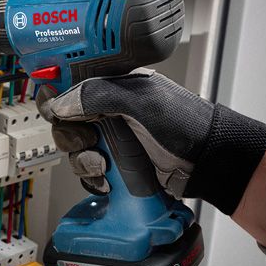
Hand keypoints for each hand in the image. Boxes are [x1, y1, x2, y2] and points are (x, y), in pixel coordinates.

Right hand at [37, 68, 265, 214]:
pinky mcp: (116, 163)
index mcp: (112, 87)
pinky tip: (106, 180)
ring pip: (74, 149)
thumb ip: (98, 96)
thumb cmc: (186, 125)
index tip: (56, 111)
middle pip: (65, 121)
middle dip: (71, 135)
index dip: (56, 98)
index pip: (69, 85)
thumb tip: (61, 102)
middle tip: (89, 140)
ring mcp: (112, 138)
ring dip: (82, 160)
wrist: (209, 162)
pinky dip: (92, 178)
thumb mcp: (141, 102)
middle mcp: (108, 110)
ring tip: (103, 165)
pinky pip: (88, 171)